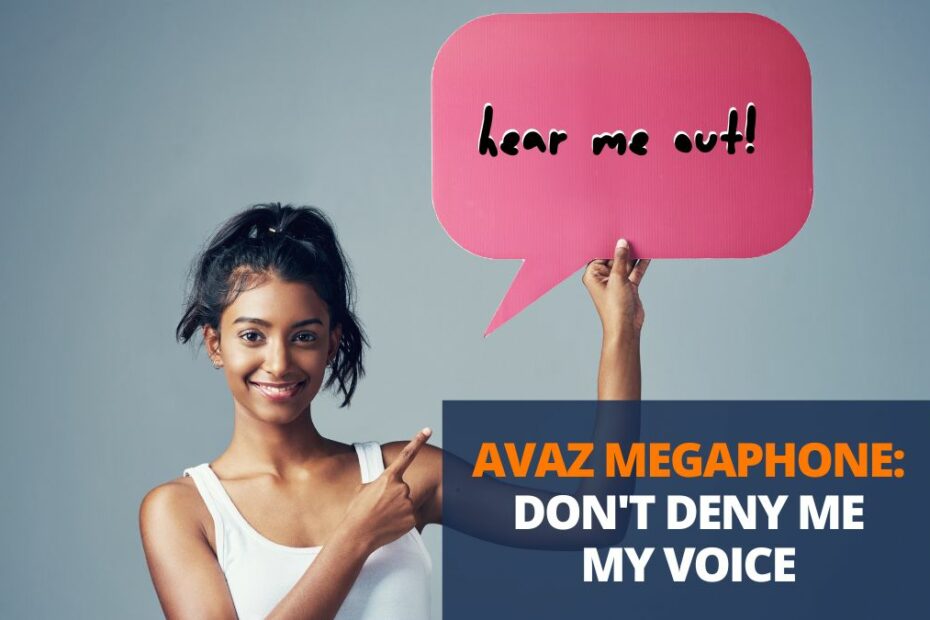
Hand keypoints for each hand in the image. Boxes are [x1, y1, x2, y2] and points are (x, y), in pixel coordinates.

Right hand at [341, 428, 431, 553]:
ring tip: (383, 517)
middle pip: (403, 488)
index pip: (407, 455)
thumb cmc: (357, 511)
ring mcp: (408, 503)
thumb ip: (379, 482)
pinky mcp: (413, 517)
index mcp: (388, 477)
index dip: (418, 441)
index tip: (428, 429)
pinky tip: (390, 525)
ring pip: (406, 502)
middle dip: (393, 496)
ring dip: (397, 508)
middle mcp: (401, 487)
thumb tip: (384, 483)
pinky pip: (410, 515)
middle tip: (379, 507)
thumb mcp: (364, 489)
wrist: (358, 534)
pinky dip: (402, 520)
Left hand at [582, 239, 649, 337]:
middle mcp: (603, 277)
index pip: (599, 253)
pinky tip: (648, 253)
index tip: (616, 230)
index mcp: (593, 274)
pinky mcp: (628, 286)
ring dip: (633, 255)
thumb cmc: (615, 307)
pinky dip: (640, 264)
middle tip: (632, 232)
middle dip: (623, 247)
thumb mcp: (617, 279)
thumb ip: (620, 259)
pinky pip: (634, 271)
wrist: (626, 328)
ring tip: (642, 239)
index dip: (608, 243)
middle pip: (614, 257)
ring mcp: (616, 281)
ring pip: (626, 264)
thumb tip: (621, 242)